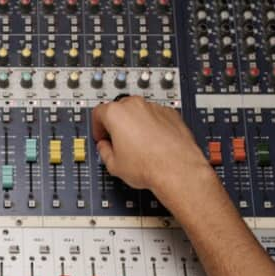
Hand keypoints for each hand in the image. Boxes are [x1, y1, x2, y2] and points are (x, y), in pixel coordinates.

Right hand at [91, 97, 212, 200]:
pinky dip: (153, 125)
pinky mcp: (171, 114)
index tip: (102, 137)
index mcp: (116, 113)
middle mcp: (136, 106)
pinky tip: (154, 143)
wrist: (177, 169)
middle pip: (119, 108)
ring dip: (135, 124)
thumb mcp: (113, 165)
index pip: (98, 112)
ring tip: (138, 144)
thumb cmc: (148, 165)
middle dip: (116, 124)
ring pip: (139, 111)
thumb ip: (104, 151)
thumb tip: (105, 148)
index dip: (97, 128)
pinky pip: (156, 116)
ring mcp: (155, 108)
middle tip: (118, 141)